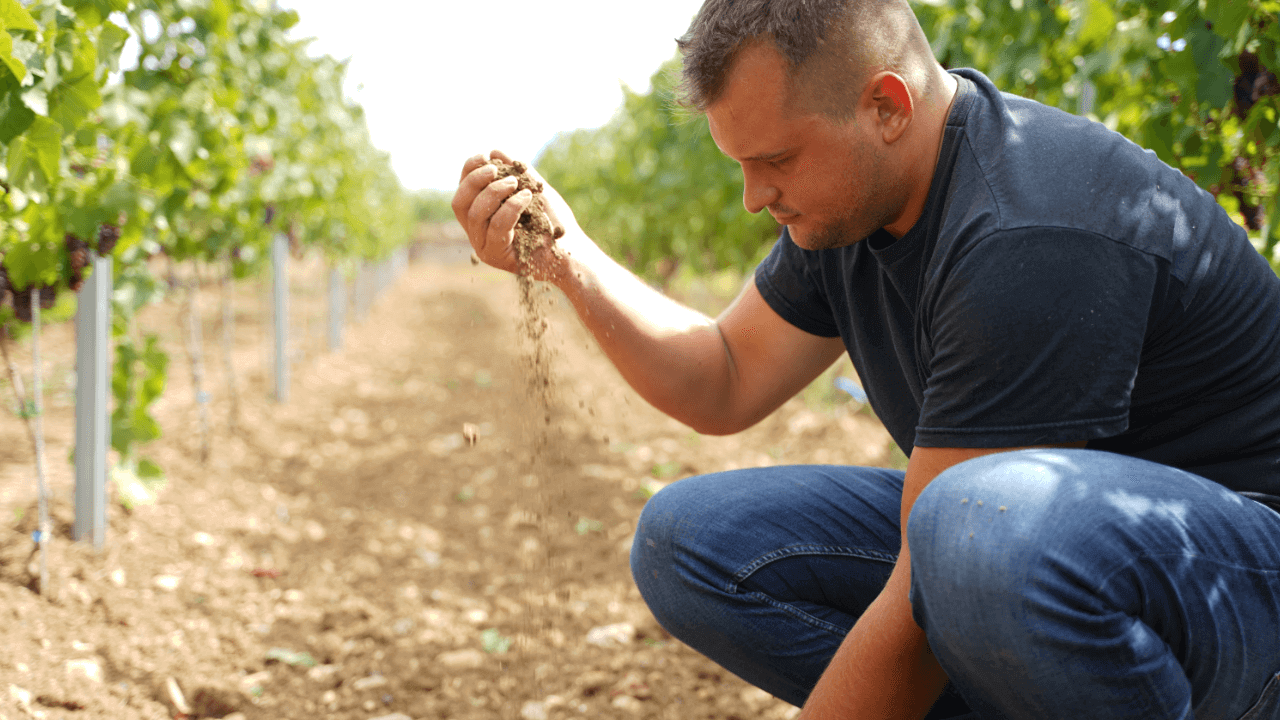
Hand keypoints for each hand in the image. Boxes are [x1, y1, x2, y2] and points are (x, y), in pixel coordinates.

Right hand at [452, 150, 580, 281]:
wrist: (573, 251)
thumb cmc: (555, 222)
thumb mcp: (533, 188)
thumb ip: (514, 171)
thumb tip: (494, 152)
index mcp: (481, 216)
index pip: (463, 191)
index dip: (469, 171)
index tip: (485, 156)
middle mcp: (478, 233)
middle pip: (460, 202)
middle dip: (474, 180)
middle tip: (495, 169)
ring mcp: (485, 246)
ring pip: (475, 213)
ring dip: (493, 191)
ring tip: (515, 183)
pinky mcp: (497, 256)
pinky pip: (496, 226)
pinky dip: (511, 206)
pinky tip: (527, 197)